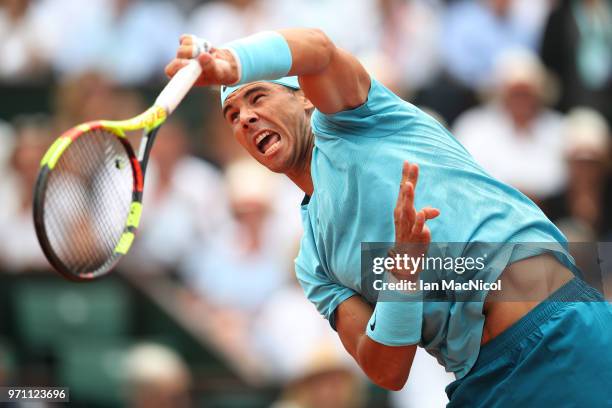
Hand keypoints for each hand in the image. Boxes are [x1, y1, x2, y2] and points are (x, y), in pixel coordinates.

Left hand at [164, 34, 238, 85]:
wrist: (224, 64)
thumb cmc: (219, 73)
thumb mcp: (218, 72)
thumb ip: (211, 66)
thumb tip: (203, 56)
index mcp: (187, 78)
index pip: (172, 72)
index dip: (177, 66)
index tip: (188, 62)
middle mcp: (183, 67)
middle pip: (177, 58)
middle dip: (188, 54)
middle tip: (201, 53)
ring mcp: (184, 56)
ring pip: (182, 48)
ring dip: (194, 47)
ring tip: (206, 51)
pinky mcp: (187, 45)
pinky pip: (185, 39)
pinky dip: (193, 40)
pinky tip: (201, 45)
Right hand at [391, 161, 439, 277]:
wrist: (406, 261)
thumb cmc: (411, 239)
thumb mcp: (419, 224)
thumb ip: (426, 213)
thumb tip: (435, 211)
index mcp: (402, 210)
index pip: (404, 190)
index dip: (406, 176)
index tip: (408, 161)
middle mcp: (402, 216)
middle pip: (405, 195)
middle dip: (408, 180)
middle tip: (412, 165)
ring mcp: (408, 225)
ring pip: (408, 209)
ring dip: (408, 197)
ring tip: (409, 185)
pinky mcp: (416, 236)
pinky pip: (417, 227)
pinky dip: (420, 220)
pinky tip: (422, 212)